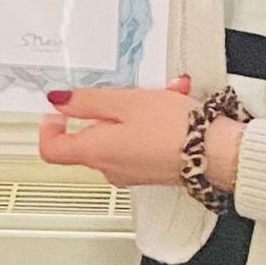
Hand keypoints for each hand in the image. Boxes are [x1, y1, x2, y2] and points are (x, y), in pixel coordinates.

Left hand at [38, 74, 198, 187]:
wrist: (215, 153)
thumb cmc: (173, 130)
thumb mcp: (124, 102)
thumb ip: (87, 101)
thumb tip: (58, 101)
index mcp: (95, 152)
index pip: (52, 150)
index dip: (50, 128)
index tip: (58, 110)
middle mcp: (109, 168)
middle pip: (88, 139)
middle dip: (104, 111)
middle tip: (122, 91)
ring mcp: (131, 172)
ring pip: (118, 138)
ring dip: (133, 113)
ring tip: (157, 95)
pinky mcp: (152, 171)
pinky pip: (140, 143)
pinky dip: (150, 125)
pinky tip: (171, 109)